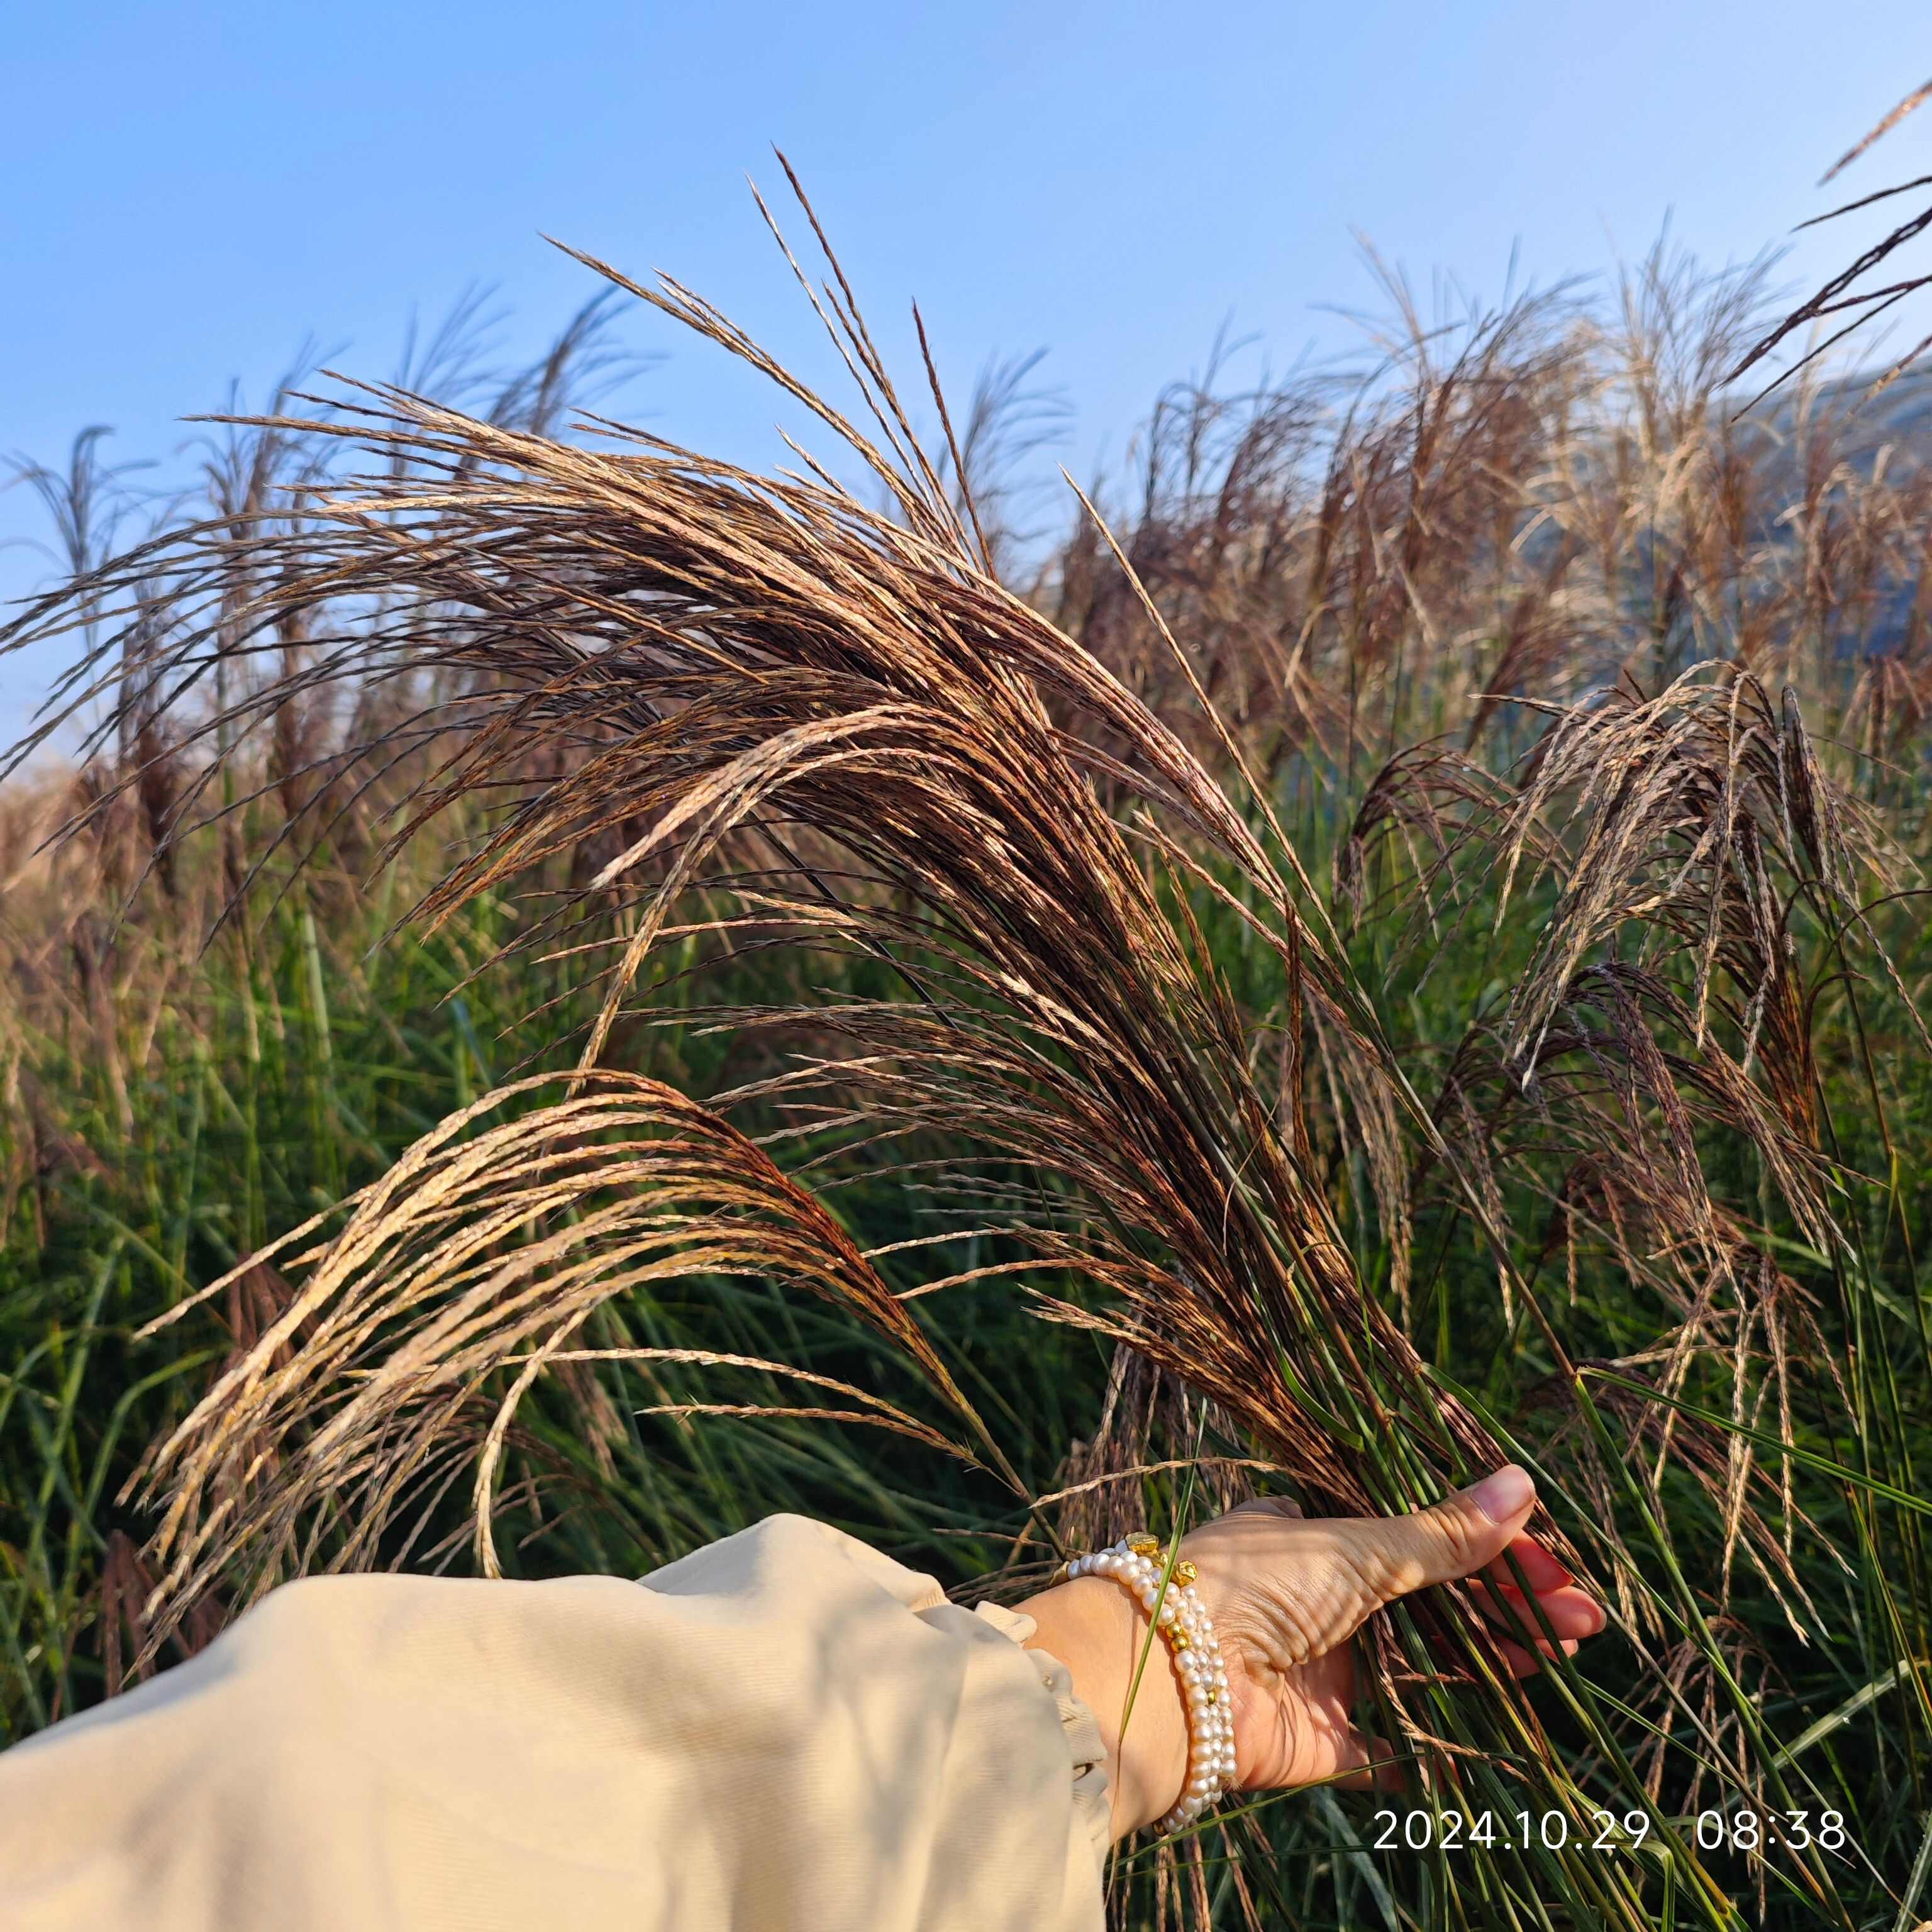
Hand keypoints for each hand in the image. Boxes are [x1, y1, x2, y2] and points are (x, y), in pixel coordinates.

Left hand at [1183, 1465, 1604, 1793]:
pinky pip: (1387, 1749)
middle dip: (1504, 1607)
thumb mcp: (1358, 1545)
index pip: (1414, 1539)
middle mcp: (1314, 1602)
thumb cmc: (1254, 1585)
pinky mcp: (1317, 1743)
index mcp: (1311, 1538)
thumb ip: (1441, 1534)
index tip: (1549, 1562)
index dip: (1483, 1550)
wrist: (1174, 1677)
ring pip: (1422, 1670)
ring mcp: (1317, 1673)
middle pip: (1427, 1605)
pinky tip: (1500, 1735)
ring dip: (1491, 1664)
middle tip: (1580, 1617)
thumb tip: (1521, 1486)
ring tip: (1561, 1657)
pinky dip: (1435, 1748)